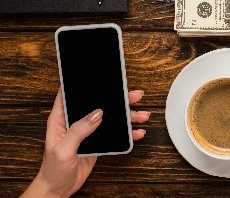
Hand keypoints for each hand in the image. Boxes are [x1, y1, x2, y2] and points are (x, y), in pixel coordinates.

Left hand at [22, 89, 149, 197]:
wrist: (58, 189)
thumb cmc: (53, 170)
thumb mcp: (63, 150)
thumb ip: (79, 131)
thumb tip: (97, 113)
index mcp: (62, 119)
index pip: (72, 95)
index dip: (85, 84)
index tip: (102, 77)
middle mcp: (76, 122)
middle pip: (99, 103)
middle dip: (118, 99)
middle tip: (134, 96)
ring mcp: (88, 131)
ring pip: (110, 117)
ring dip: (127, 115)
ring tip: (141, 115)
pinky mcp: (98, 141)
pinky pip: (115, 133)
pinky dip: (127, 132)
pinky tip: (137, 132)